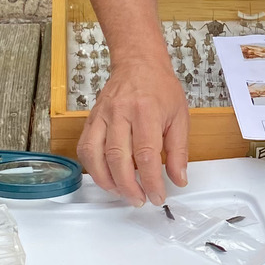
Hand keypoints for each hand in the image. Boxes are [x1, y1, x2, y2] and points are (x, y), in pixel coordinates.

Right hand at [77, 57, 189, 205]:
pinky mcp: (91, 119)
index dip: (151, 181)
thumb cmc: (160, 89)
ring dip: (108, 181)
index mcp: (147, 111)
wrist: (138, 63)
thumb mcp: (179, 117)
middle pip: (119, 158)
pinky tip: (106, 177)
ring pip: (96, 155)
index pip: (146, 155)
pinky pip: (85, 148)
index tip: (158, 196)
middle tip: (140, 200)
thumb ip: (179, 151)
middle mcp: (121, 113)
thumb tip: (179, 179)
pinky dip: (93, 168)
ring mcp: (102, 115)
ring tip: (122, 193)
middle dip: (129, 187)